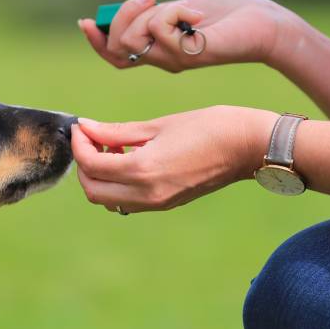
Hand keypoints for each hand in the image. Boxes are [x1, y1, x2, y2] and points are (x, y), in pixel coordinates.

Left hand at [71, 106, 277, 212]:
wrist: (250, 147)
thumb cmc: (209, 126)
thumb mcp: (159, 125)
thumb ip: (117, 131)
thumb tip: (86, 128)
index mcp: (143, 170)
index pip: (91, 165)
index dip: (79, 144)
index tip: (81, 126)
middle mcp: (147, 194)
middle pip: (92, 190)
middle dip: (84, 164)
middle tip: (92, 138)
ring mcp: (157, 203)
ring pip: (107, 200)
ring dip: (99, 176)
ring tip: (112, 148)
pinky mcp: (165, 204)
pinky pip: (126, 201)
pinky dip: (116, 184)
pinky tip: (128, 159)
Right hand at [78, 0, 295, 72]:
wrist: (262, 24)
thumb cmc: (225, 16)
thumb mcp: (179, 10)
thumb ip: (154, 14)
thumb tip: (129, 9)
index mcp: (157, 51)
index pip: (114, 56)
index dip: (96, 42)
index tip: (85, 22)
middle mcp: (161, 61)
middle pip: (117, 46)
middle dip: (123, 16)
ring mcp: (173, 60)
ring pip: (133, 39)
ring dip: (149, 14)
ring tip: (179, 8)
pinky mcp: (187, 55)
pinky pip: (161, 28)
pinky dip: (177, 11)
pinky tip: (198, 16)